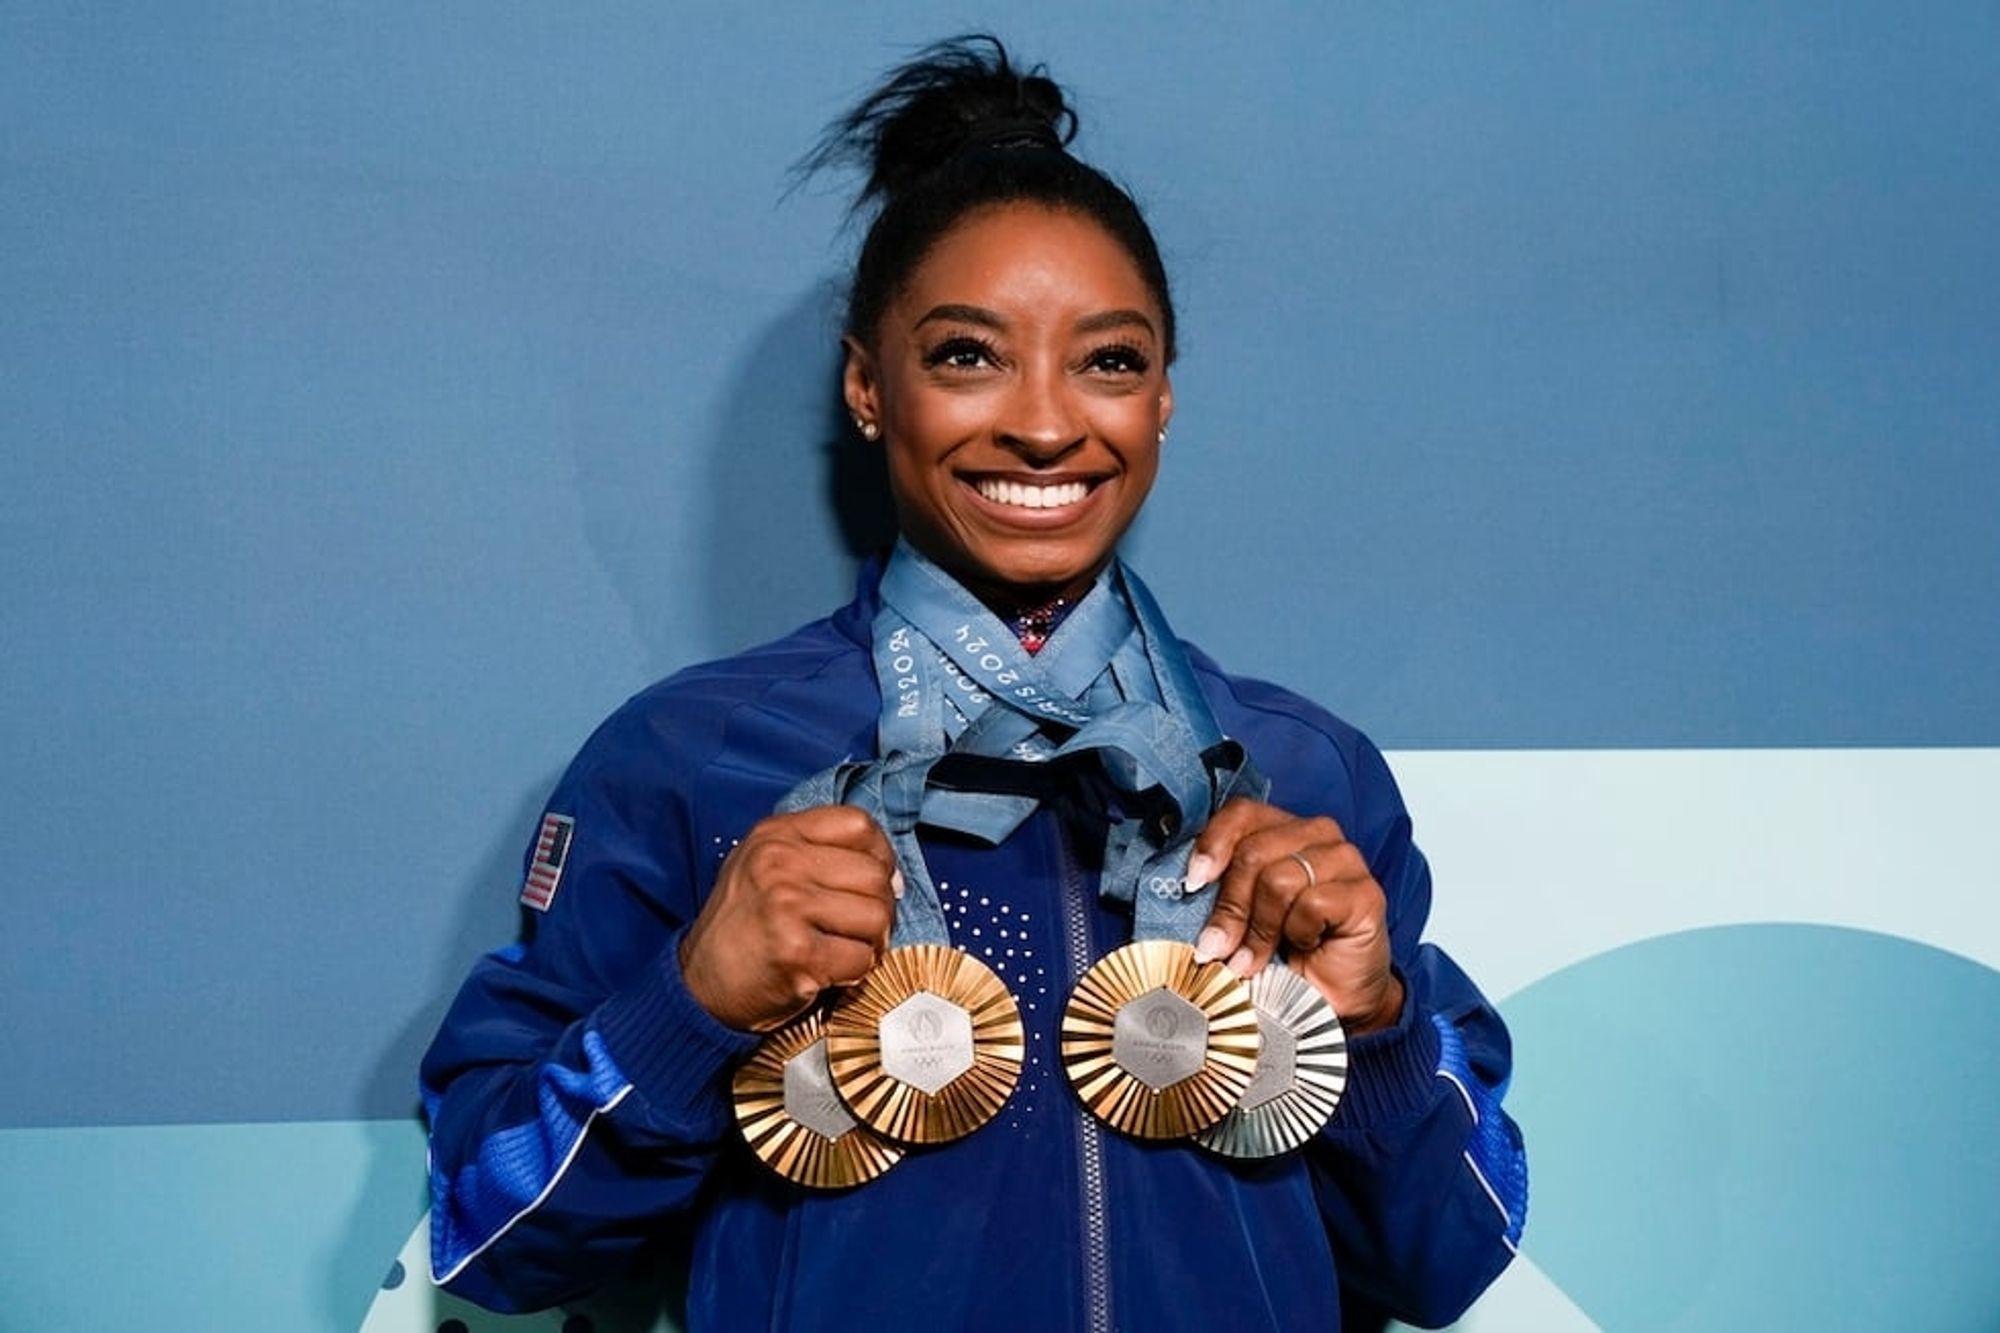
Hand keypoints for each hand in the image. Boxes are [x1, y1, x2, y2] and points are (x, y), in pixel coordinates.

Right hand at [678, 806, 899, 1032]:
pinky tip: (830, 972)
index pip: (859, 824)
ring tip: (843, 949)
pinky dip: (855, 972)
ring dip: (870, 942)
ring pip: (876, 916)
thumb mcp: (765, 866)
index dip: (880, 855)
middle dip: (880, 907)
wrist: (700, 984)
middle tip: (859, 928)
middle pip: (874, 874)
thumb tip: (892, 876)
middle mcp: (779, 862)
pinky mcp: (797, 952)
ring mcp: (787, 905)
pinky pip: (861, 958)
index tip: (871, 883)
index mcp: (776, 834)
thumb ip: (819, 854)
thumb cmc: (744, 927)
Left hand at [1189, 798, 1403, 1034]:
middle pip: (1253, 852)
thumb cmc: (1283, 957)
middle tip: (1218, 949)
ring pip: (1279, 879)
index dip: (1212, 845)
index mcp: (1281, 830)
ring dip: (1259, 930)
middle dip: (1230, 908)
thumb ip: (1220, 893)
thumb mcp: (1240, 919)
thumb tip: (1185, 887)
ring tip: (1253, 960)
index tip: (1193, 883)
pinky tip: (1305, 946)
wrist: (1330, 1002)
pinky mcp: (1366, 892)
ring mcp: (1345, 860)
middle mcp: (1316, 834)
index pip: (1241, 813)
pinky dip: (1298, 934)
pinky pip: (1312, 903)